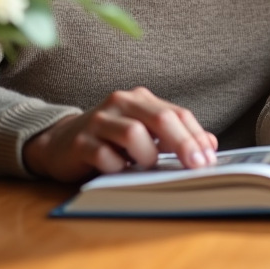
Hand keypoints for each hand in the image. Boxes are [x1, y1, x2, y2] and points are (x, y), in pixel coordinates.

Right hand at [22, 87, 217, 181]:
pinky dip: (118, 167)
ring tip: (145, 165)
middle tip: (197, 167)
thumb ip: (175, 135)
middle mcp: (120, 103)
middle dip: (183, 144)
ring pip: (133, 133)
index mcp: (140, 99)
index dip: (196, 136)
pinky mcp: (79, 142)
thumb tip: (210, 144)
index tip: (210, 158)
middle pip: (160, 119)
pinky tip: (118, 169)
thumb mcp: (145, 134)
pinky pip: (105, 156)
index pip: (177, 113)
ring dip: (146, 155)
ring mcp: (98, 121)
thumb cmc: (111, 140)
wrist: (59, 143)